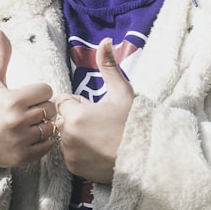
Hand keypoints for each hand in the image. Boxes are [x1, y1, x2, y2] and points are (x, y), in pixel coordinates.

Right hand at [0, 30, 55, 174]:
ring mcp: (22, 140)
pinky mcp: (24, 156)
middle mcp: (18, 121)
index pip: (46, 90)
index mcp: (12, 100)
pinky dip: (42, 142)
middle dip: (42, 108)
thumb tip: (1, 31)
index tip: (28, 96)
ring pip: (51, 127)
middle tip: (29, 110)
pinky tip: (29, 137)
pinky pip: (48, 145)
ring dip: (43, 125)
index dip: (39, 92)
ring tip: (29, 124)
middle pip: (50, 108)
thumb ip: (0, 57)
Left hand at [54, 38, 134, 183]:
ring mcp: (70, 154)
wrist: (148, 157)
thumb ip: (108, 66)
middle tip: (100, 124)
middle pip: (63, 119)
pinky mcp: (74, 169)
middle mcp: (68, 136)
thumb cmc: (135, 122)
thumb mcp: (122, 92)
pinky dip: (80, 151)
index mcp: (75, 115)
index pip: (63, 101)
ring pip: (65, 137)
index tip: (95, 109)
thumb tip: (105, 41)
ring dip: (76, 135)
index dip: (79, 103)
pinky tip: (98, 150)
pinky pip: (70, 154)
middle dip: (76, 118)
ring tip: (101, 137)